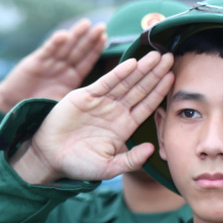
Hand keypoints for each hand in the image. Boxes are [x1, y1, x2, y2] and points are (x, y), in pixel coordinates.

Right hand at [0, 20, 107, 112]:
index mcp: (72, 77)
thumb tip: (102, 100)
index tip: (106, 38)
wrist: (14, 107)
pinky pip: (48, 51)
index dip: (96, 49)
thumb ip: (79, 98)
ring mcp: (50, 63)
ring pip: (65, 47)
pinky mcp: (35, 62)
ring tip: (86, 23)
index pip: (87, 60)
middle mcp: (62, 67)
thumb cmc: (41, 108)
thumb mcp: (65, 104)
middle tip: (102, 26)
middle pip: (78, 50)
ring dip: (75, 35)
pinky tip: (63, 35)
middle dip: (90, 38)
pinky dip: (55, 43)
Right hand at [10, 49, 174, 183]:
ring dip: (141, 68)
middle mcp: (115, 111)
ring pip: (126, 82)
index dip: (160, 91)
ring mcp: (101, 102)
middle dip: (155, 73)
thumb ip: (131, 160)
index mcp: (124, 126)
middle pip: (140, 88)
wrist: (49, 158)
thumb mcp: (108, 167)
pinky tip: (133, 64)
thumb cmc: (79, 164)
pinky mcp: (85, 96)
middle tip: (171, 57)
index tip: (174, 77)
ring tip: (157, 55)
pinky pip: (106, 83)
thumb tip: (152, 149)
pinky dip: (119, 73)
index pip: (147, 105)